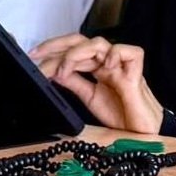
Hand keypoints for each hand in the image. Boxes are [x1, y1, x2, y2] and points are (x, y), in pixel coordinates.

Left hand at [29, 33, 164, 133]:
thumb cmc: (122, 116)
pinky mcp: (135, 75)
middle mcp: (108, 64)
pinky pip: (129, 52)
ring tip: (65, 69)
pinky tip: (104, 67)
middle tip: (38, 55)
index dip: (52, 51)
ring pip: (100, 43)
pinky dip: (114, 54)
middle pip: (82, 41)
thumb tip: (54, 71)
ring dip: (77, 53)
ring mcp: (121, 67)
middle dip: (57, 44)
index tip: (33, 58)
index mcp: (97, 68)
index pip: (73, 50)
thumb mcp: (90, 98)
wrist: (142, 134)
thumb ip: (75, 83)